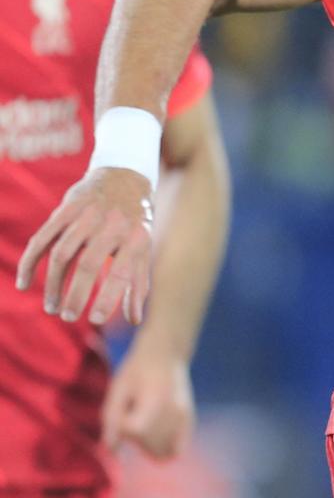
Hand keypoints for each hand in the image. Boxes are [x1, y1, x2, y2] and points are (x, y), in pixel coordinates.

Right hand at [16, 168, 154, 324]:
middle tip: (68, 317)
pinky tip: (26, 283)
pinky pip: (42, 239)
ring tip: (52, 308)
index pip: (122, 272)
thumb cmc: (135, 222)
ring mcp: (87, 215)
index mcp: (136, 237)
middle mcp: (111, 225)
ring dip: (53, 284)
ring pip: (62, 254)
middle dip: (75, 294)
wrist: (124, 176)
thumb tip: (135, 321)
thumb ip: (139, 283)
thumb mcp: (144, 248)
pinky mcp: (65, 209)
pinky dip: (31, 262)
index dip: (109, 298)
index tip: (96, 321)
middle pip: (88, 264)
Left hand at [102, 341, 194, 459]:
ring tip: (143, 424)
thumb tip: (111, 452)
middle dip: (133, 438)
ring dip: (146, 446)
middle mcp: (174, 411)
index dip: (122, 426)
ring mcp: (184, 418)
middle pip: (149, 444)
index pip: (136, 430)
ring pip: (162, 451)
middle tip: (131, 415)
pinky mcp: (188, 422)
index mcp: (155, 399)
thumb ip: (111, 420)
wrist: (165, 356)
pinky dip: (164, 451)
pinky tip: (154, 438)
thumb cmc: (136, 372)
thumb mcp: (117, 390)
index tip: (122, 411)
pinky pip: (176, 451)